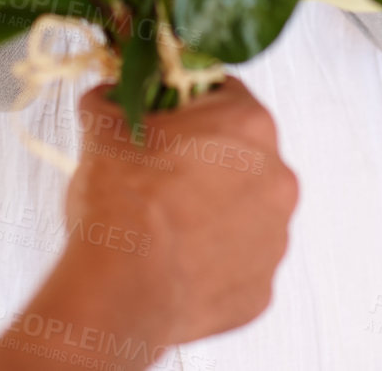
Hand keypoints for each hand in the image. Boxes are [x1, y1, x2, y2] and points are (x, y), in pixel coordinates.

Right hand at [0, 77, 297, 368]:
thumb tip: (108, 97)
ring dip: (212, 207)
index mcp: (248, 124)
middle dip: (203, 157)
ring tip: (164, 220)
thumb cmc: (122, 202)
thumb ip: (112, 99)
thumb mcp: (104, 126)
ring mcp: (274, 239)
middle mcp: (276, 178)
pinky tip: (175, 257)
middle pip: (239, 152)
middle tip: (159, 169)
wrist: (121, 290)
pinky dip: (212, 257)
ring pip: (243, 208)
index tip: (162, 118)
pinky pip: (238, 261)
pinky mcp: (261, 289)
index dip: (186, 102)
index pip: (223, 92)